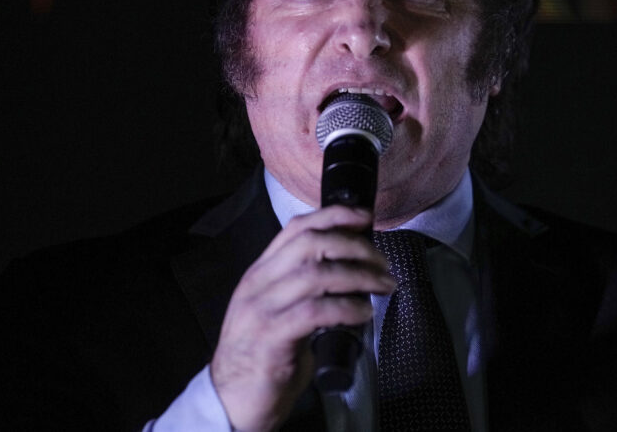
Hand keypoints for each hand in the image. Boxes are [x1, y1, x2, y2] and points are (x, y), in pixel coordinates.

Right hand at [210, 205, 394, 431]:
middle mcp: (258, 284)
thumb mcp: (279, 309)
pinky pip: (315, 311)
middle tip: (382, 262)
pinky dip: (346, 307)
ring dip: (359, 276)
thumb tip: (353, 269)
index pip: (297, 228)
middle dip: (354, 246)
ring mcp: (261, 309)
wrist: (232, 400)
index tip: (366, 218)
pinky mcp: (271, 338)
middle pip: (311, 243)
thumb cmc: (264, 355)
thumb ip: (304, 287)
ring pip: (316, 274)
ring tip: (383, 285)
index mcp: (261, 272)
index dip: (334, 216)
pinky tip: (363, 312)